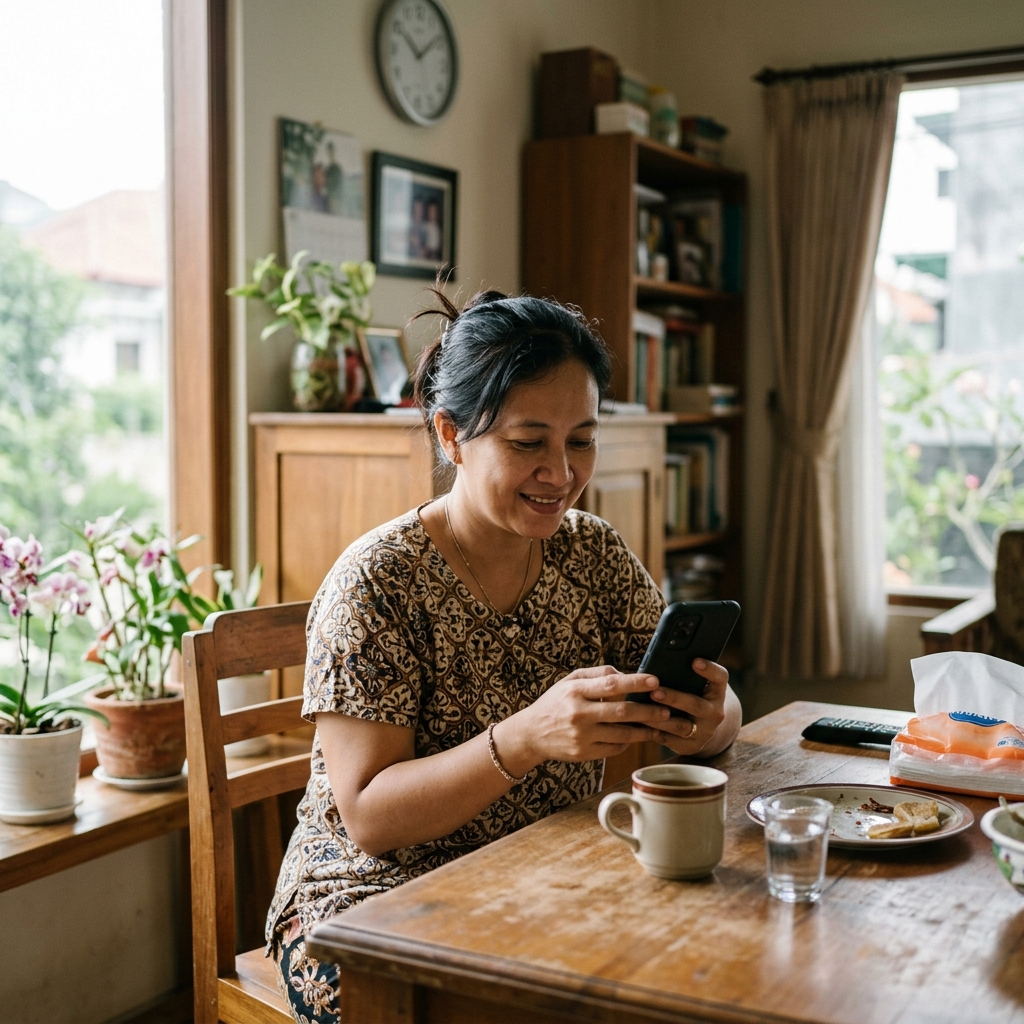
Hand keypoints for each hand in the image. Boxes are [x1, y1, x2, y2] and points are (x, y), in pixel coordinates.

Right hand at [495, 666, 671, 773]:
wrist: (531, 734)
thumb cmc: (554, 703)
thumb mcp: (569, 681)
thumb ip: (596, 675)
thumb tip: (624, 674)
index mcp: (575, 691)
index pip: (610, 685)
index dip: (635, 682)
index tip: (654, 680)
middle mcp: (578, 714)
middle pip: (621, 712)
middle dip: (648, 711)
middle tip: (666, 709)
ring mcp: (582, 736)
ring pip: (622, 733)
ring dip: (645, 730)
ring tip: (660, 725)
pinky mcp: (584, 754)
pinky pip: (614, 748)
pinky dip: (628, 741)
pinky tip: (637, 736)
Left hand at [648, 659, 730, 754]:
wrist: (704, 727)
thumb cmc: (692, 695)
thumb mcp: (695, 685)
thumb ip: (683, 674)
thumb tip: (656, 660)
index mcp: (717, 691)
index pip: (720, 677)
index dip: (709, 669)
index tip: (694, 661)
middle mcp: (715, 712)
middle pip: (696, 704)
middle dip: (674, 698)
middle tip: (654, 692)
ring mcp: (705, 731)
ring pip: (681, 726)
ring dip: (659, 718)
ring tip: (640, 710)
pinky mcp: (691, 746)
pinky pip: (670, 740)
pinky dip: (654, 732)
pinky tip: (639, 725)